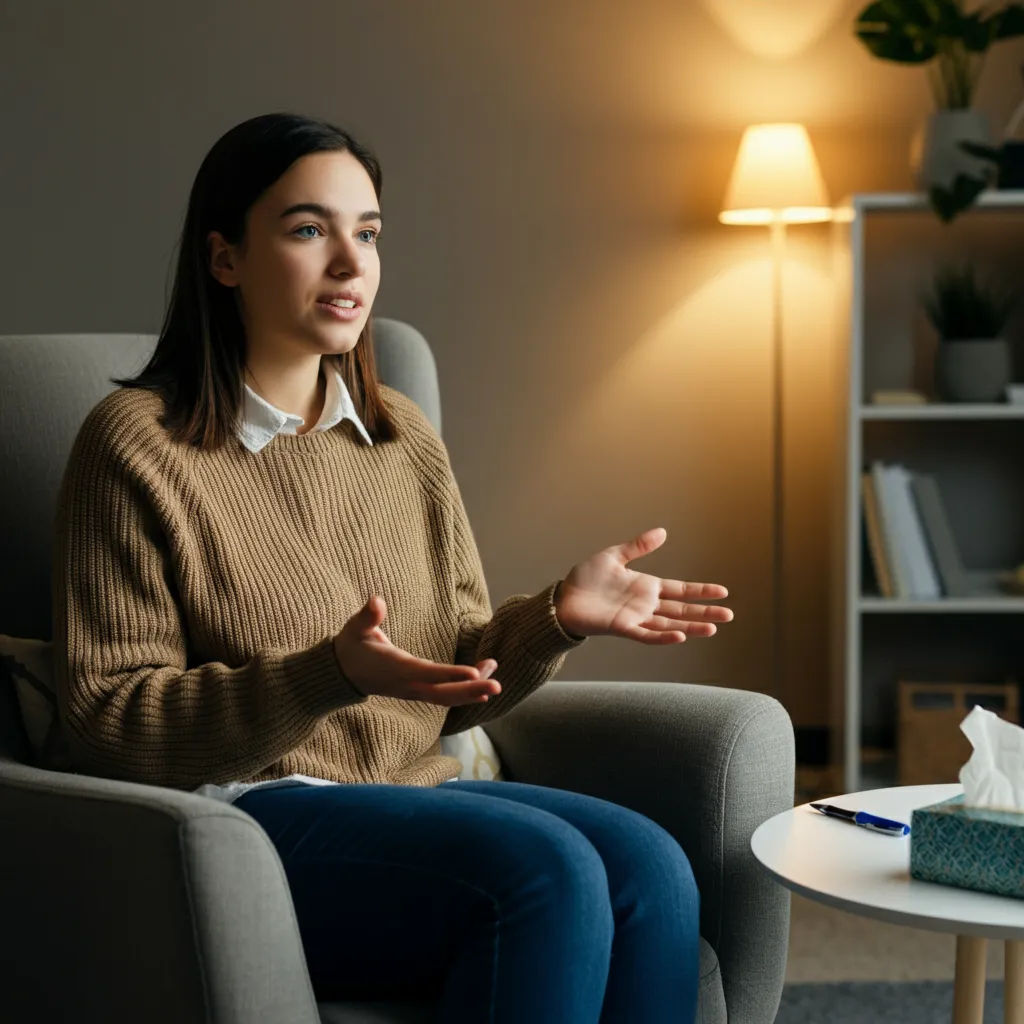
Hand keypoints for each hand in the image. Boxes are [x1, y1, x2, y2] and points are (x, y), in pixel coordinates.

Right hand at [333, 596, 500, 705]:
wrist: (343, 672)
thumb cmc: (352, 646)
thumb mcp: (356, 628)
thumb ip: (367, 616)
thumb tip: (376, 601)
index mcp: (397, 669)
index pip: (428, 673)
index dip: (451, 674)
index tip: (473, 673)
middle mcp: (409, 685)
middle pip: (444, 694)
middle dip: (472, 690)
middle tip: (498, 686)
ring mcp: (414, 691)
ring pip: (447, 697)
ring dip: (473, 690)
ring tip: (496, 678)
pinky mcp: (418, 691)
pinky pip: (445, 694)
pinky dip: (465, 689)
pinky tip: (483, 681)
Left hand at [554, 527, 732, 644]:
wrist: (563, 597)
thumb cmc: (586, 578)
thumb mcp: (614, 556)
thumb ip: (638, 546)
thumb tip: (663, 532)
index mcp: (646, 586)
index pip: (680, 590)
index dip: (700, 591)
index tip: (722, 591)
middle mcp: (645, 604)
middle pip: (681, 610)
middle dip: (705, 613)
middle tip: (729, 615)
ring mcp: (636, 617)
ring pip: (670, 624)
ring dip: (691, 627)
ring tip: (713, 629)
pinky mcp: (622, 628)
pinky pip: (647, 634)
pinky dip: (663, 637)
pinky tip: (681, 636)